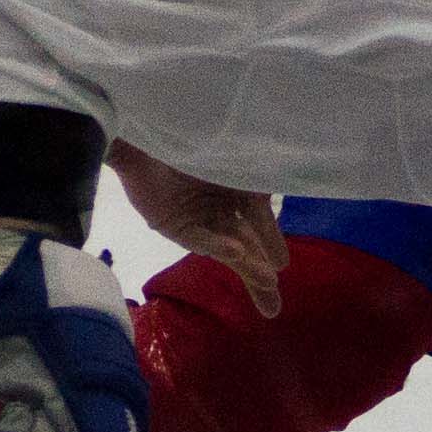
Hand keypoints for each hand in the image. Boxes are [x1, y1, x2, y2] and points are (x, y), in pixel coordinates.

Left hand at [108, 141, 288, 317]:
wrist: (148, 126)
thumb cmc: (195, 136)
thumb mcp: (236, 160)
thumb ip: (255, 181)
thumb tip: (277, 198)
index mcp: (232, 193)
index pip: (257, 224)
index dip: (271, 245)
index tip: (283, 267)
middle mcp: (214, 211)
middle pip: (243, 246)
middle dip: (259, 274)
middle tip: (273, 305)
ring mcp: (193, 219)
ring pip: (224, 246)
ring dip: (245, 262)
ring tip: (265, 279)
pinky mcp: (170, 223)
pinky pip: (197, 237)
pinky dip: (216, 244)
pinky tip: (234, 252)